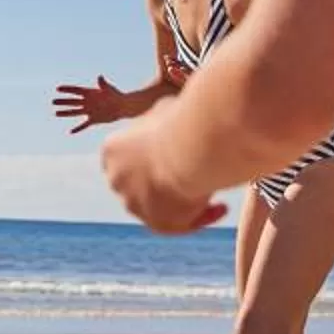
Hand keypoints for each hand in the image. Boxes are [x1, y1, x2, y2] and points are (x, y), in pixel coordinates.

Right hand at [50, 74, 129, 133]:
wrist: (123, 107)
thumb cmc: (117, 96)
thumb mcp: (109, 90)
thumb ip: (103, 84)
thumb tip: (100, 77)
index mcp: (90, 93)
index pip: (76, 90)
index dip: (67, 89)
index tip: (58, 88)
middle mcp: (88, 102)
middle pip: (73, 102)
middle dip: (63, 102)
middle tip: (53, 102)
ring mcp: (90, 111)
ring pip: (75, 112)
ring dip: (66, 113)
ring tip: (56, 113)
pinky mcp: (94, 119)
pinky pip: (84, 125)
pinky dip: (78, 129)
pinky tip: (71, 132)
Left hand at [99, 114, 229, 234]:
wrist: (190, 150)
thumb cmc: (182, 122)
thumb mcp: (166, 108)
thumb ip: (163, 117)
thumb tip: (169, 114)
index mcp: (112, 151)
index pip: (125, 158)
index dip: (148, 156)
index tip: (172, 152)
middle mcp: (116, 180)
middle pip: (138, 184)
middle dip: (162, 180)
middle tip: (190, 173)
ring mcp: (133, 204)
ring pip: (159, 206)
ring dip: (182, 200)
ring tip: (210, 190)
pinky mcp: (156, 224)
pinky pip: (180, 224)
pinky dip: (201, 217)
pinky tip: (221, 207)